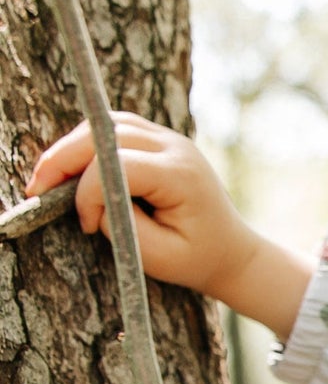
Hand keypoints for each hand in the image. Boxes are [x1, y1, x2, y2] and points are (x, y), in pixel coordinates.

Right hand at [26, 111, 312, 339]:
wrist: (232, 253)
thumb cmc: (198, 259)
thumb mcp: (159, 256)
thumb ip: (122, 226)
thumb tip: (90, 200)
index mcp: (182, 176)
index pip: (120, 165)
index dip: (89, 191)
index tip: (85, 225)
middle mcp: (177, 148)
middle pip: (108, 133)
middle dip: (65, 158)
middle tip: (38, 188)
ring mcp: (170, 139)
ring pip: (108, 124)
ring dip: (73, 147)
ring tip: (49, 178)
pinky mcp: (160, 141)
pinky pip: (116, 129)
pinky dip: (89, 145)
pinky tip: (72, 169)